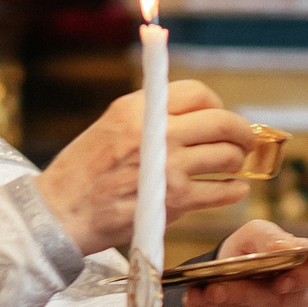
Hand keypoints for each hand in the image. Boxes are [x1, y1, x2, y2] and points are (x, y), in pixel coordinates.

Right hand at [35, 81, 257, 255]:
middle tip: (246, 139)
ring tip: (235, 165)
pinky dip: (234, 190)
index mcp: (139, 109)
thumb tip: (196, 116)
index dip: (217, 104)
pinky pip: (222, 191)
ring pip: (227, 156)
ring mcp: (168, 168)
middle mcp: (156, 133)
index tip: (219, 115)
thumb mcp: (110, 124)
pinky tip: (234, 189)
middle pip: (222, 122)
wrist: (61, 213)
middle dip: (243, 131)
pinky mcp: (173, 202)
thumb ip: (150, 116)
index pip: (196, 92)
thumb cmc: (83, 172)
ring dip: (238, 161)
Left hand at [182, 220, 307, 306]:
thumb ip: (268, 238)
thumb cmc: (251, 251)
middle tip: (209, 290)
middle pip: (278, 303)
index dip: (300, 279)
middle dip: (240, 296)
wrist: (236, 276)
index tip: (279, 284)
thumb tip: (282, 249)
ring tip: (196, 297)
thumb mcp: (255, 234)